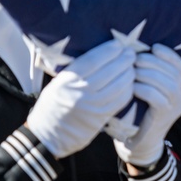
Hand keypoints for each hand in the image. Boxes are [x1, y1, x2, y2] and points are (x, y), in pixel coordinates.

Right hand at [26, 40, 135, 158]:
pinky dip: (128, 89)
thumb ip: (76, 71)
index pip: (94, 59)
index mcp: (67, 80)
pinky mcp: (102, 117)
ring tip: (132, 66)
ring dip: (129, 73)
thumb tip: (99, 56)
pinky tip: (130, 83)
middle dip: (124, 59)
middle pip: (110, 70)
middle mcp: (81, 92)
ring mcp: (93, 106)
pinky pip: (121, 100)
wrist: (48, 136)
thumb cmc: (51, 106)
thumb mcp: (57, 83)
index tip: (118, 44)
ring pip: (119, 84)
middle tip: (131, 52)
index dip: (109, 50)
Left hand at [112, 44, 180, 166]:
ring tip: (132, 71)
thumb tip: (137, 50)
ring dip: (147, 74)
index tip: (153, 47)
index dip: (169, 54)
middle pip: (173, 72)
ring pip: (167, 83)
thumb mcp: (147, 91)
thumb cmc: (138, 112)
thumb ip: (149, 74)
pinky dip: (143, 89)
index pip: (180, 66)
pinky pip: (157, 97)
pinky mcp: (165, 116)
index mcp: (178, 88)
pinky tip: (132, 87)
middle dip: (153, 62)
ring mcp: (175, 107)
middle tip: (135, 59)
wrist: (139, 142)